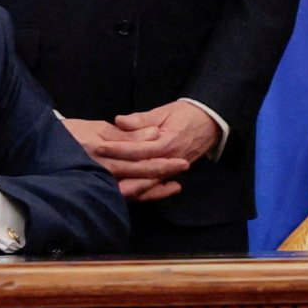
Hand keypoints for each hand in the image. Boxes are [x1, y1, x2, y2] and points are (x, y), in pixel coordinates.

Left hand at [75, 98, 217, 200]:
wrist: (210, 123)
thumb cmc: (185, 115)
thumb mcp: (163, 112)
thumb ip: (141, 119)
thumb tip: (120, 120)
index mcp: (165, 142)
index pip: (138, 149)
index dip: (118, 149)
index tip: (100, 147)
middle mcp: (169, 160)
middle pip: (141, 173)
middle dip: (120, 175)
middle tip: (97, 175)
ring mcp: (171, 170)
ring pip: (148, 184)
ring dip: (130, 189)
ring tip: (109, 192)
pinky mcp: (171, 174)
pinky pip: (155, 186)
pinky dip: (142, 192)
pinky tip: (127, 195)